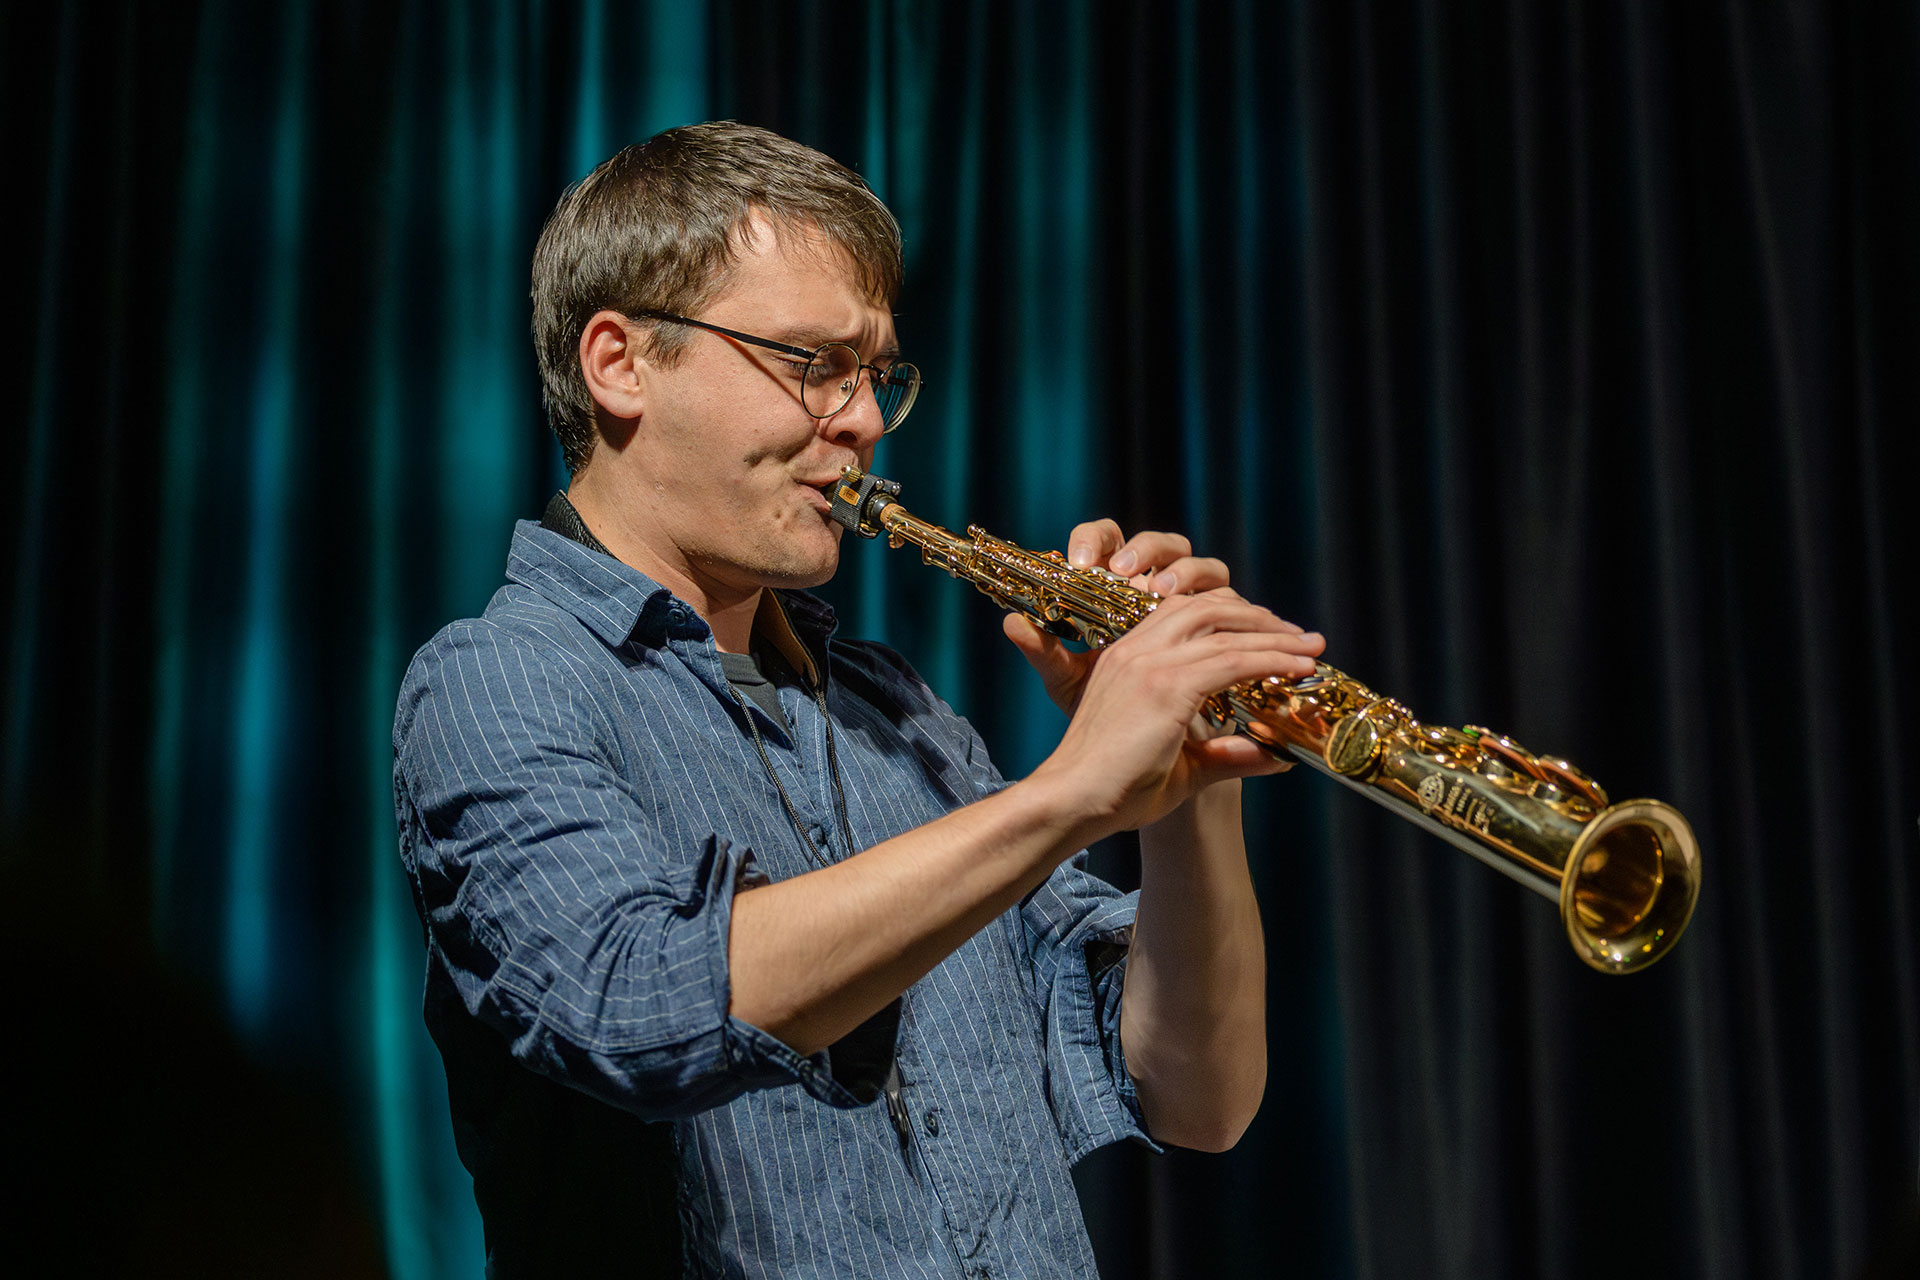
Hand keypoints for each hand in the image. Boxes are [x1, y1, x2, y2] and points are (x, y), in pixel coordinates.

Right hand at [1008, 521, 1325, 834]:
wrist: (1071, 802)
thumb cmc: (1113, 790)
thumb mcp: (1179, 766)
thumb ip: (1224, 754)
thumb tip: (1276, 756)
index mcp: (1128, 658)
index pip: (1185, 614)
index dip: (1233, 618)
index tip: (1271, 634)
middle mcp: (1136, 651)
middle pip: (1208, 608)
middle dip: (1259, 618)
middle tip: (1299, 637)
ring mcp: (1149, 664)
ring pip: (1225, 629)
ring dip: (1274, 635)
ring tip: (1309, 648)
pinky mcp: (1164, 686)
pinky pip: (1230, 660)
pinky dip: (1270, 660)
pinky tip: (1296, 668)